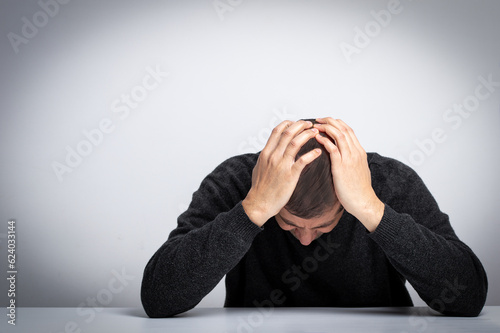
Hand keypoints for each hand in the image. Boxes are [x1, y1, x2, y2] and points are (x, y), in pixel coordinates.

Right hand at [242, 120, 321, 226]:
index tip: (297, 123)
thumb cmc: (259, 189)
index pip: (277, 131)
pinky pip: (302, 161)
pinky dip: (311, 154)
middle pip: (287, 133)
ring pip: (295, 143)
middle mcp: (273, 156)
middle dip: (300, 125)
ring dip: (307, 135)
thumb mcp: (258, 168)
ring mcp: (281, 165)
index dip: (288, 124)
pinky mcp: (289, 176)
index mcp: (266, 153)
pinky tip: (318, 152)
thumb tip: (269, 151)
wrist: (259, 204)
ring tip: (315, 132)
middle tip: (310, 124)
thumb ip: (265, 157)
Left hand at [314, 117, 383, 231]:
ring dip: (326, 128)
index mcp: (359, 152)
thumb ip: (352, 160)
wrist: (363, 202)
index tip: (326, 121)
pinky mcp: (342, 167)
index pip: (348, 130)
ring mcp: (349, 159)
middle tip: (318, 119)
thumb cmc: (359, 189)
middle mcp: (356, 152)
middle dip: (330, 121)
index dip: (336, 123)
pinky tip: (317, 138)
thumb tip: (344, 155)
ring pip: (339, 135)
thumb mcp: (358, 170)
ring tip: (315, 126)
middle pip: (344, 129)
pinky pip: (333, 149)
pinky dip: (325, 141)